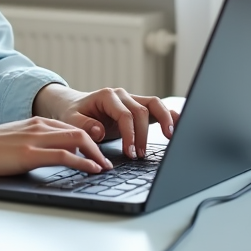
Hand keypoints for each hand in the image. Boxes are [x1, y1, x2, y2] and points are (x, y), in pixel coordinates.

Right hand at [0, 118, 113, 176]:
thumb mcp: (15, 139)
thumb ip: (33, 142)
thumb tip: (47, 154)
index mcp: (36, 122)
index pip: (71, 127)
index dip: (89, 140)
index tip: (99, 153)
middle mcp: (39, 126)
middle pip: (80, 131)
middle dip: (98, 147)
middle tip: (107, 162)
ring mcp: (35, 139)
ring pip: (77, 140)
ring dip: (96, 155)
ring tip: (105, 168)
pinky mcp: (29, 154)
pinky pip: (64, 156)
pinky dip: (82, 162)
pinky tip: (91, 170)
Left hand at [32, 84, 178, 160]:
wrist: (74, 106)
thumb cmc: (74, 114)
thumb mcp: (71, 121)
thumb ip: (83, 126)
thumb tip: (99, 131)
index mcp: (107, 96)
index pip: (125, 115)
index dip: (130, 135)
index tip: (130, 153)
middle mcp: (122, 95)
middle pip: (142, 110)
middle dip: (143, 135)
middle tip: (139, 156)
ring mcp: (132, 99)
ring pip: (155, 104)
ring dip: (164, 120)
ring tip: (170, 137)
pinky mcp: (138, 107)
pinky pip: (157, 108)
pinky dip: (169, 114)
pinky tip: (178, 124)